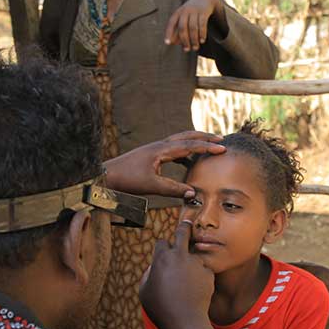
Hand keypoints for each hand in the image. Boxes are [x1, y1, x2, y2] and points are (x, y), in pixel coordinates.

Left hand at [104, 131, 224, 197]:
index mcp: (162, 149)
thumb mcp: (151, 186)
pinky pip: (173, 149)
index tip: (222, 148)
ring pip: (180, 141)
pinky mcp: (151, 155)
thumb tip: (192, 193)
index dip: (207, 147)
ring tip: (209, 148)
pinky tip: (187, 161)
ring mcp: (155, 149)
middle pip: (187, 136)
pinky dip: (184, 152)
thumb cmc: (127, 179)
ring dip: (195, 142)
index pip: (190, 145)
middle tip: (221, 140)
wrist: (106, 174)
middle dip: (204, 137)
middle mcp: (159, 145)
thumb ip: (173, 189)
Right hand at [139, 220, 213, 328]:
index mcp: (162, 258)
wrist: (185, 321)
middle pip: (183, 231)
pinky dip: (199, 278)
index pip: (162, 242)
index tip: (163, 254)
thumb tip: (154, 267)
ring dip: (191, 264)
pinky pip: (202, 271)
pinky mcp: (208, 273)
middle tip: (186, 224)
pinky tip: (194, 291)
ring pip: (193, 256)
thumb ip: (148, 274)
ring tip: (186, 283)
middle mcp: (180, 256)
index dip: (162, 249)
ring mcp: (196, 263)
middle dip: (184, 227)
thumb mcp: (144, 291)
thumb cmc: (160, 308)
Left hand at [164, 0, 224, 51]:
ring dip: (194, 40)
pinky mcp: (203, 12)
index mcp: (177, 13)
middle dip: (184, 40)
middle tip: (187, 50)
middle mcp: (185, 11)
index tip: (167, 43)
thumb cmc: (191, 13)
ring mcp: (194, 11)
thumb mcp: (183, 18)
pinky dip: (202, 34)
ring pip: (193, 27)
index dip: (168, 33)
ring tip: (195, 48)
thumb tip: (173, 43)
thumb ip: (178, 29)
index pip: (171, 24)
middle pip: (182, 28)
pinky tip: (202, 41)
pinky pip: (202, 24)